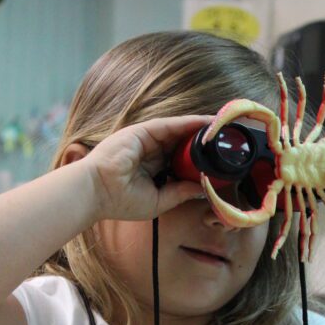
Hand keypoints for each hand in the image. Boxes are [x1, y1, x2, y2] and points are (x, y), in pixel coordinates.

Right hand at [80, 115, 213, 221]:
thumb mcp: (159, 200)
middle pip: (183, 142)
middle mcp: (151, 151)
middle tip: (229, 138)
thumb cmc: (119, 201)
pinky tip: (207, 122)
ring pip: (180, 131)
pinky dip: (189, 123)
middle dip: (204, 140)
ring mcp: (146, 140)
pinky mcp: (142, 132)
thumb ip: (180, 192)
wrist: (95, 192)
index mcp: (153, 168)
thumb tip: (203, 188)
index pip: (182, 159)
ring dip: (202, 128)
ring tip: (224, 126)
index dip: (200, 157)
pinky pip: (171, 125)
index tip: (221, 158)